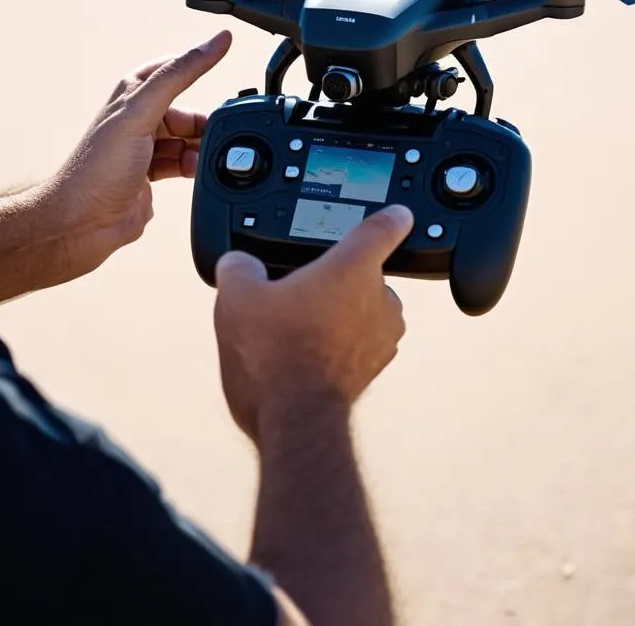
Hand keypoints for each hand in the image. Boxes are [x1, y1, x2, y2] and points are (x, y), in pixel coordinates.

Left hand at [43, 30, 231, 279]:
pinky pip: (182, 165)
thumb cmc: (99, 167)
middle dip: (202, 124)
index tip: (225, 56)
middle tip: (213, 135)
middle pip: (186, 111)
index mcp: (132, 94)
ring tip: (197, 161)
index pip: (173, 69)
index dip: (197, 65)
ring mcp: (144, 149)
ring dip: (198, 150)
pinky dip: (193, 169)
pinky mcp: (150, 176)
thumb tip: (215, 41)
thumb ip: (179, 75)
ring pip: (187, 140)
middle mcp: (137, 120)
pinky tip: (193, 174)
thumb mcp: (141, 110)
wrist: (83, 223)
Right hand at [212, 205, 411, 441]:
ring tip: (298, 327)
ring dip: (340, 313)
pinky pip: (360, 342)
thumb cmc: (273, 352)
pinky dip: (340, 343)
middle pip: (362, 274)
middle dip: (335, 279)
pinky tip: (306, 354)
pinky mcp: (375, 368)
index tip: (398, 215)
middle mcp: (379, 298)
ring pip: (363, 310)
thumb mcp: (237, 297)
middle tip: (297, 292)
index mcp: (352, 267)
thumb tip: (239, 263)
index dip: (389, 218)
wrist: (294, 419)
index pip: (382, 229)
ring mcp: (382, 336)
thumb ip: (239, 267)